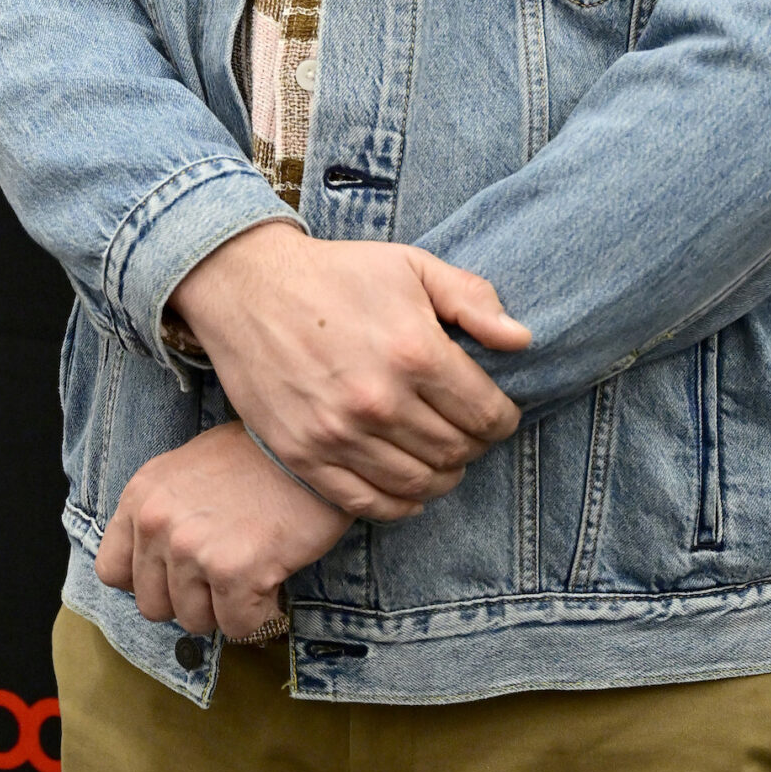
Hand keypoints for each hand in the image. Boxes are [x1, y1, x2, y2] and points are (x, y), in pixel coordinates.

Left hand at [93, 422, 349, 639]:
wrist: (312, 450)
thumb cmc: (258, 459)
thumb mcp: (187, 471)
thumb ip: (161, 514)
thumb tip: (157, 568)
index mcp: (141, 496)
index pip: (112, 572)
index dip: (150, 580)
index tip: (180, 573)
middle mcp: (157, 522)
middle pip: (153, 606)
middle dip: (191, 598)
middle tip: (225, 571)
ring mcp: (193, 548)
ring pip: (195, 621)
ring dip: (227, 607)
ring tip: (252, 568)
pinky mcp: (235, 571)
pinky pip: (239, 626)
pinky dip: (261, 614)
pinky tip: (274, 579)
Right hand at [170, 222, 529, 517]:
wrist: (248, 288)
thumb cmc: (338, 274)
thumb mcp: (412, 266)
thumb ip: (472, 299)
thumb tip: (522, 341)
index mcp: (414, 352)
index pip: (487, 414)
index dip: (503, 419)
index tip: (498, 414)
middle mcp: (379, 401)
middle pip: (456, 452)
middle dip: (474, 446)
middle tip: (469, 433)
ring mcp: (338, 434)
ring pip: (418, 484)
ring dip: (442, 477)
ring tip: (443, 458)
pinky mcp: (304, 455)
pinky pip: (367, 504)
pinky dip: (399, 504)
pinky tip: (409, 489)